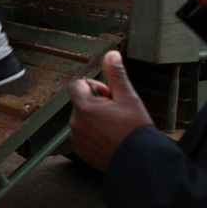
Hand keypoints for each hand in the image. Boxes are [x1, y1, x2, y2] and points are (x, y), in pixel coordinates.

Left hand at [68, 50, 153, 171]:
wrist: (142, 163)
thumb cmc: (136, 130)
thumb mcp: (128, 97)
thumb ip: (116, 74)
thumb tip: (111, 54)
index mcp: (84, 107)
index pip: (77, 86)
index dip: (94, 88)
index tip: (109, 96)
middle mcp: (75, 123)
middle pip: (82, 103)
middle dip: (97, 104)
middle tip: (117, 114)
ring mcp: (77, 139)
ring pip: (83, 119)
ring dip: (96, 120)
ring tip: (116, 128)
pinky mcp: (81, 152)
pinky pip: (83, 136)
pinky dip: (94, 135)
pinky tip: (111, 139)